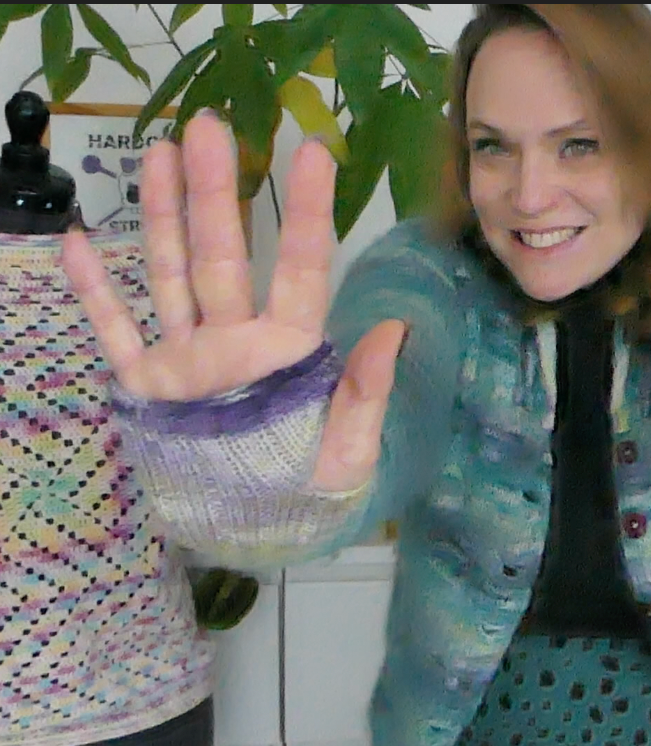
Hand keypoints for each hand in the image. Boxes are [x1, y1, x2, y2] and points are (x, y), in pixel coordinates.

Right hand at [62, 113, 402, 490]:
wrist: (252, 536)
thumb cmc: (309, 494)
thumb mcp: (348, 453)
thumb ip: (365, 393)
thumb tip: (394, 328)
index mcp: (288, 351)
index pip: (300, 270)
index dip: (307, 213)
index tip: (315, 155)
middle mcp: (235, 341)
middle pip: (224, 255)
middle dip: (217, 193)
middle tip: (211, 126)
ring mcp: (187, 358)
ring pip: (171, 275)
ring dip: (163, 217)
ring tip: (158, 154)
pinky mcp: (147, 386)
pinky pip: (115, 332)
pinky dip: (96, 293)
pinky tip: (78, 243)